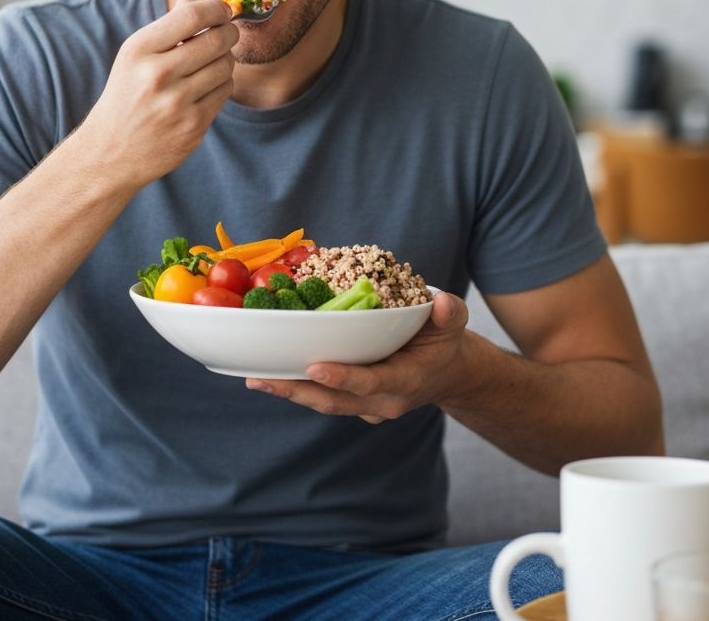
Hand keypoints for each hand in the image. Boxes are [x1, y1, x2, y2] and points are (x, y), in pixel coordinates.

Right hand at [78, 0, 237, 190]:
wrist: (110, 152)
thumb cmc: (127, 95)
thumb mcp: (134, 56)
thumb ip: (168, 28)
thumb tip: (204, 1)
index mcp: (139, 50)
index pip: (192, 15)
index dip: (217, 8)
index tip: (223, 10)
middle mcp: (157, 75)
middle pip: (217, 39)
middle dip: (229, 33)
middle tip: (227, 33)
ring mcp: (177, 103)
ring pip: (226, 66)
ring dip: (225, 61)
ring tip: (210, 65)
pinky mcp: (193, 126)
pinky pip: (225, 92)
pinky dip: (221, 85)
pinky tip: (205, 88)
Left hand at [246, 291, 471, 422]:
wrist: (446, 374)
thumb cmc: (444, 343)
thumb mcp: (454, 324)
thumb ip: (450, 314)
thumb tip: (442, 302)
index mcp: (406, 382)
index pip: (372, 382)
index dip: (344, 377)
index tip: (315, 367)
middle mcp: (381, 402)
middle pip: (335, 401)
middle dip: (298, 390)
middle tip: (262, 378)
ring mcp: (364, 406)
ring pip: (322, 403)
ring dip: (288, 392)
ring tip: (254, 378)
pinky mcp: (351, 402)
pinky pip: (320, 397)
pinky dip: (294, 387)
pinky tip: (266, 375)